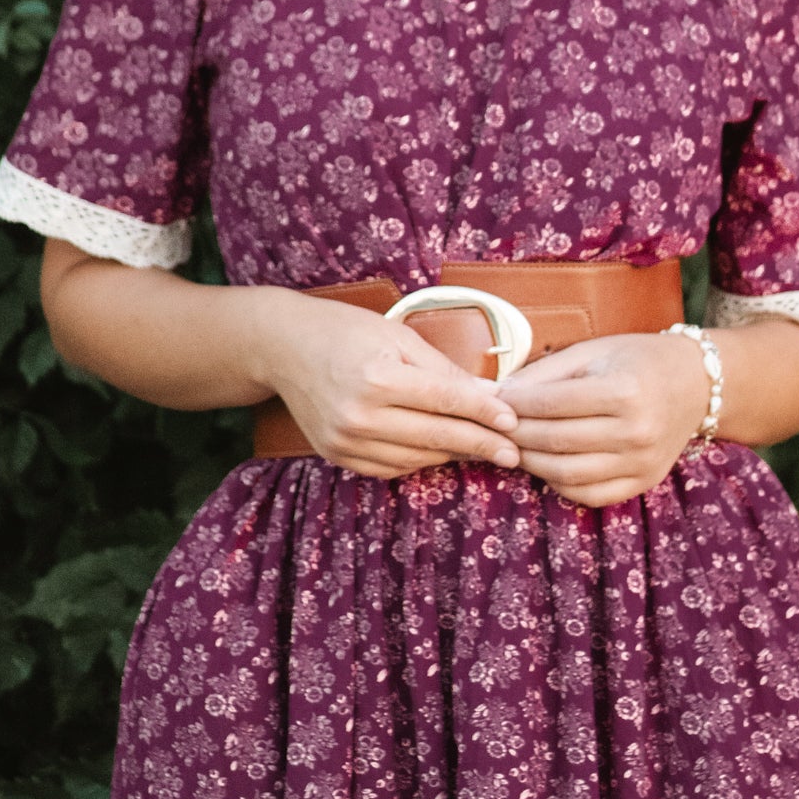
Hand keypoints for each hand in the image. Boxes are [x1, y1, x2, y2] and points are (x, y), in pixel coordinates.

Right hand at [264, 299, 522, 478]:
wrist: (284, 347)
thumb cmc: (346, 331)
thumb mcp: (398, 335)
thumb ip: (444, 369)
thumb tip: (490, 396)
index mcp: (378, 376)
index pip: (445, 401)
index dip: (484, 414)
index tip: (513, 422)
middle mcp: (360, 414)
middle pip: (435, 437)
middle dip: (480, 444)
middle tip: (513, 452)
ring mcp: (345, 440)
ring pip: (416, 458)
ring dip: (453, 454)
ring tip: (481, 448)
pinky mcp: (337, 455)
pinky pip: (390, 468)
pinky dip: (419, 461)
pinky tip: (438, 451)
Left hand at [495, 330, 710, 507]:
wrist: (695, 383)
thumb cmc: (637, 360)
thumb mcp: (593, 351)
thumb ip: (546, 372)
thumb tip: (499, 392)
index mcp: (623, 390)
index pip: (551, 404)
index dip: (514, 404)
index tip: (493, 401)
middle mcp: (636, 430)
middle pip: (555, 441)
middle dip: (516, 434)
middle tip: (495, 427)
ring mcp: (642, 461)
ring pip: (567, 474)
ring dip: (531, 463)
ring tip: (514, 448)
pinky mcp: (644, 481)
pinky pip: (590, 495)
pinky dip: (560, 484)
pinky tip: (546, 466)